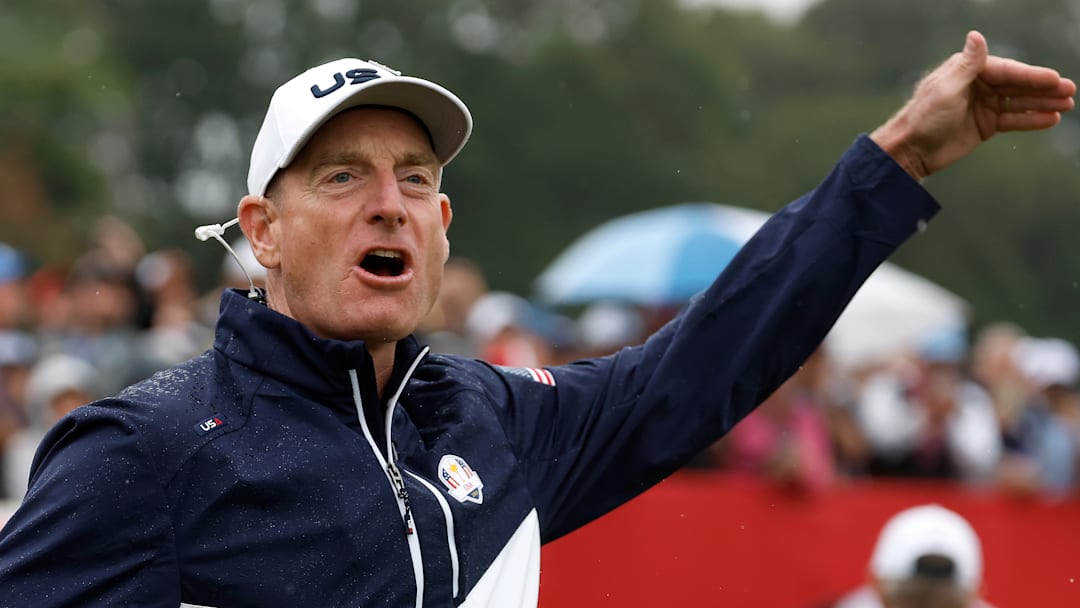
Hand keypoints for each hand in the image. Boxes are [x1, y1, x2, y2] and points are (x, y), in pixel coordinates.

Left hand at [871, 31, 1075, 180]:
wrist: (910, 149)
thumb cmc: (924, 117)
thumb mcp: (946, 89)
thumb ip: (967, 65)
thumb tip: (976, 35)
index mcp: (968, 70)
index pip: (1007, 71)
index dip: (1031, 76)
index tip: (1054, 79)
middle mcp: (978, 84)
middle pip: (1017, 85)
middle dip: (1043, 89)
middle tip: (1069, 91)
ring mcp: (983, 105)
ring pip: (1018, 102)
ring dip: (1043, 103)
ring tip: (1066, 105)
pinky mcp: (985, 125)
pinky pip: (1013, 120)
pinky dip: (1031, 120)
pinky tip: (1050, 119)